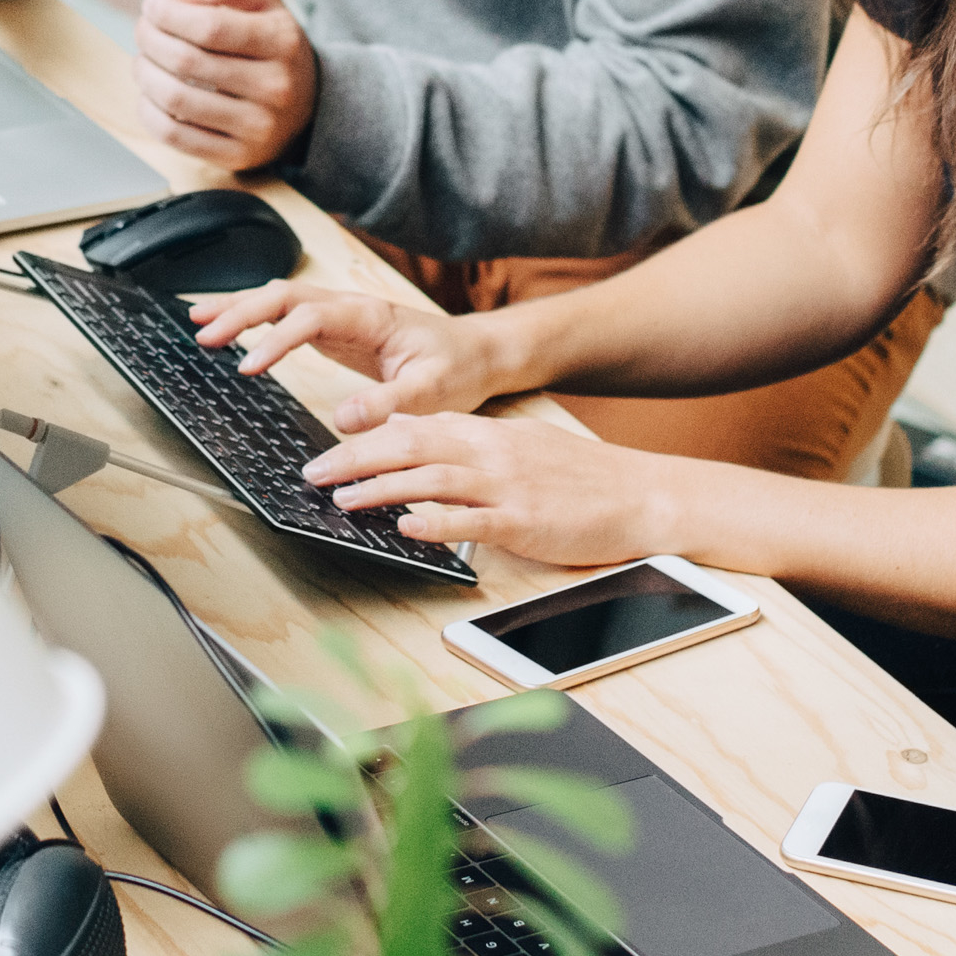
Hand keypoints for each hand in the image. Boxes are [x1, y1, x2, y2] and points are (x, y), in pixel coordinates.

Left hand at [135, 0, 318, 169]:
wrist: (307, 102)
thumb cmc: (271, 42)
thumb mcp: (262, 0)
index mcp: (282, 41)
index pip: (209, 26)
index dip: (168, 14)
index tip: (152, 5)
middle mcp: (276, 86)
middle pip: (187, 61)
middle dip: (150, 40)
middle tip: (143, 31)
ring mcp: (259, 126)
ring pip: (177, 100)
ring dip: (145, 74)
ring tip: (143, 60)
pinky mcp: (240, 155)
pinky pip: (176, 136)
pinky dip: (149, 112)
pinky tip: (150, 95)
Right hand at [189, 278, 511, 419]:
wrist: (476, 354)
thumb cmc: (457, 369)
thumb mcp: (433, 393)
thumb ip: (390, 404)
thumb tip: (344, 419)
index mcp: (371, 317)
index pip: (310, 317)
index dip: (276, 339)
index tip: (249, 364)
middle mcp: (351, 308)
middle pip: (284, 297)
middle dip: (241, 311)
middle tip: (205, 335)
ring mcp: (340, 315)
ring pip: (280, 300)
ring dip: (240, 307)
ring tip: (199, 320)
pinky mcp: (335, 329)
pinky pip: (286, 315)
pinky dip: (254, 317)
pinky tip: (228, 324)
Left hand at [300, 408, 703, 575]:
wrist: (642, 494)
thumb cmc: (580, 479)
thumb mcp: (519, 448)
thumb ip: (466, 448)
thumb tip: (413, 446)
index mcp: (487, 434)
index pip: (411, 427)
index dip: (362, 439)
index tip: (326, 452)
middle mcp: (490, 453)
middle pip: (408, 447)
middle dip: (354, 459)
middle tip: (314, 474)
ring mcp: (506, 487)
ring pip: (430, 479)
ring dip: (380, 489)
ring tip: (342, 499)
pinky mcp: (523, 522)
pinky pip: (471, 521)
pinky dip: (435, 523)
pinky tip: (407, 527)